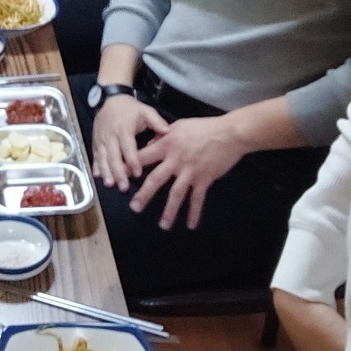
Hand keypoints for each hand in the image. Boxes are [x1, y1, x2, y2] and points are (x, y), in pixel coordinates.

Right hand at [90, 92, 168, 192]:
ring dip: (106, 171)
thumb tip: (168, 131)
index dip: (132, 160)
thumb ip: (157, 121)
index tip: (137, 173)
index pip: (128, 147)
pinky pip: (95, 154)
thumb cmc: (130, 107)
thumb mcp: (145, 111)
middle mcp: (110, 135)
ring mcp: (101, 138)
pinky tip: (98, 176)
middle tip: (123, 186)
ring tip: (109, 184)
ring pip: (102, 157)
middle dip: (118, 172)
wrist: (110, 98)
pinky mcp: (96, 140)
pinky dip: (96, 166)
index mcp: (124, 128)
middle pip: (113, 156)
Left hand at [129, 114, 247, 229]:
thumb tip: (149, 145)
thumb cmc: (204, 127)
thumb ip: (161, 135)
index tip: (121, 177)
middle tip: (134, 208)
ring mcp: (190, 171)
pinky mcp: (204, 179)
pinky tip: (191, 224)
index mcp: (167, 145)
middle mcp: (176, 160)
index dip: (131, 167)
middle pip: (156, 179)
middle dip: (144, 195)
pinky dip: (194, 212)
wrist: (228, 134)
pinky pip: (197, 199)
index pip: (144, 157)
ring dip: (169, 211)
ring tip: (163, 225)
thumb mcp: (178, 125)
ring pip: (176, 194)